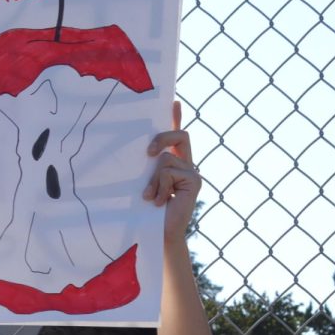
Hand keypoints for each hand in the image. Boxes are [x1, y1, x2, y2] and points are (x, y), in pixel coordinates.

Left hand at [144, 101, 199, 243]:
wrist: (157, 234)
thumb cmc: (145, 211)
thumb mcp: (144, 183)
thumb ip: (146, 167)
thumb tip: (139, 150)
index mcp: (173, 164)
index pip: (176, 136)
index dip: (176, 118)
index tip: (174, 101)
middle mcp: (186, 165)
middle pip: (179, 135)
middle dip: (162, 138)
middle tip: (147, 153)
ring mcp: (192, 173)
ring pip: (166, 159)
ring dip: (153, 180)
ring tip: (151, 198)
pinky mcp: (194, 181)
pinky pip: (169, 171)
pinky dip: (160, 187)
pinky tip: (160, 203)